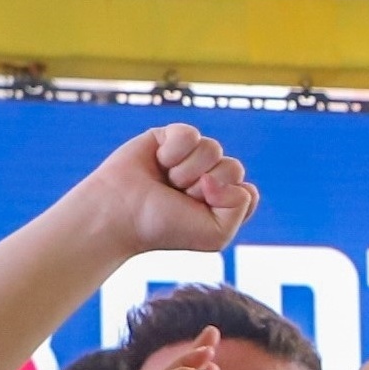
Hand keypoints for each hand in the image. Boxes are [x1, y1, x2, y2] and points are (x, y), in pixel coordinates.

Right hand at [80, 124, 256, 255]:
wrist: (121, 213)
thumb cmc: (164, 228)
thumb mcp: (217, 235)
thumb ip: (241, 206)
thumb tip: (223, 170)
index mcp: (222, 203)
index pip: (247, 192)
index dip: (226, 203)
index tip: (199, 214)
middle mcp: (209, 178)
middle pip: (234, 168)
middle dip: (206, 187)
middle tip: (179, 198)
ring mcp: (191, 157)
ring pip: (213, 149)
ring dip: (187, 171)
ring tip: (167, 182)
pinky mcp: (171, 137)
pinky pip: (190, 134)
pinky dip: (174, 151)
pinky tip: (159, 162)